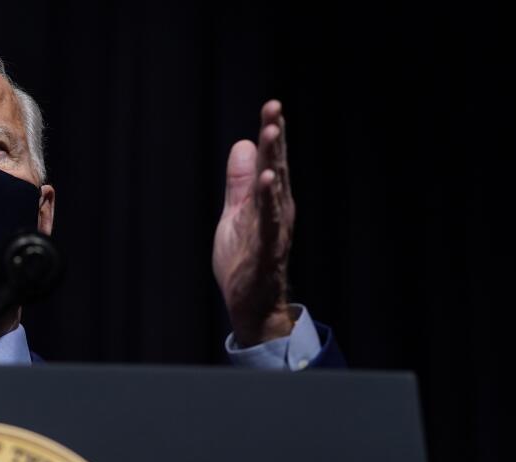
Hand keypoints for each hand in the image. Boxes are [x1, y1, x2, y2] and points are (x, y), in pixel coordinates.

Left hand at [212, 99, 295, 346]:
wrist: (252, 302)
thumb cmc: (246, 258)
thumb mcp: (236, 214)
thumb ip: (240, 182)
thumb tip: (244, 143)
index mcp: (271, 200)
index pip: (272, 161)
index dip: (272, 133)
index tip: (272, 105)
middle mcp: (279, 210)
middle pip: (277, 167)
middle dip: (276, 137)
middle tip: (274, 107)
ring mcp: (274, 229)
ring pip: (275, 190)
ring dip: (274, 160)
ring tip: (271, 133)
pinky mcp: (266, 249)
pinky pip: (269, 222)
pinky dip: (268, 201)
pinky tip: (269, 181)